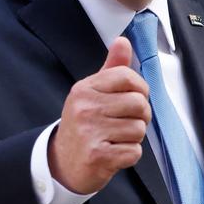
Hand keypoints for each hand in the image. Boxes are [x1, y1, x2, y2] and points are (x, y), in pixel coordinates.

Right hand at [48, 37, 150, 193]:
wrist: (63, 162)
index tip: (135, 97)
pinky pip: (134, 151)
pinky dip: (129, 154)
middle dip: (141, 115)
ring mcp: (90, 132)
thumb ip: (111, 67)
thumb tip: (123, 41)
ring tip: (117, 137)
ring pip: (139, 129)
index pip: (127, 76)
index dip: (140, 88)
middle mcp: (85, 108)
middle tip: (127, 121)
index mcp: (85, 88)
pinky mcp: (98, 156)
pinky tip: (114, 151)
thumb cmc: (84, 123)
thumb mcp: (93, 92)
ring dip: (134, 137)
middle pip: (139, 103)